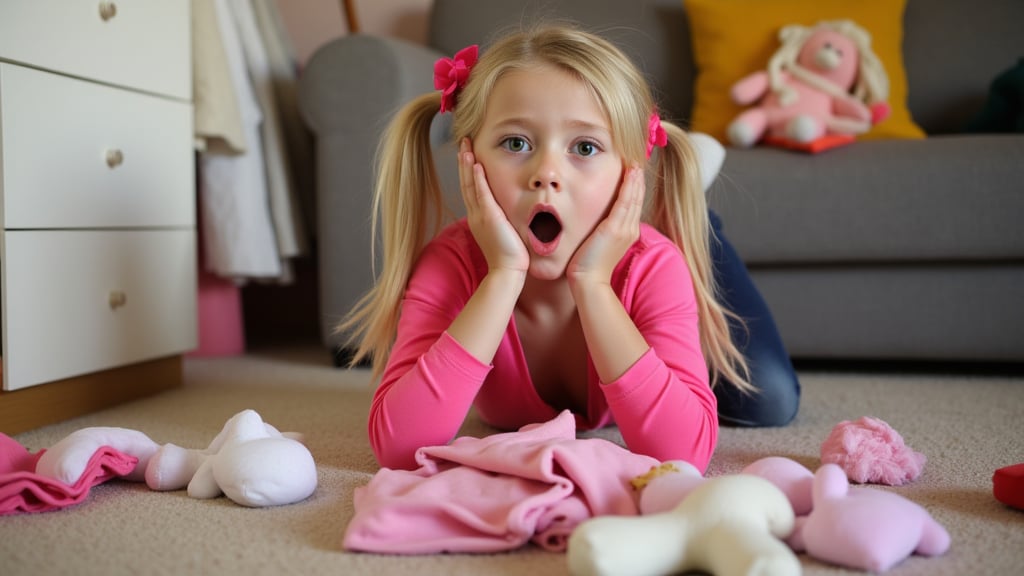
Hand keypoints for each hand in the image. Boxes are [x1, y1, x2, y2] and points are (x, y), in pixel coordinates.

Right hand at [458, 138, 529, 273]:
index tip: (468, 155)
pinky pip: (481, 193)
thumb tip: (510, 212)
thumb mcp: (504, 233)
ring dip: (468, 164)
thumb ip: (503, 220)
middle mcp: (476, 214)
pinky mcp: (489, 217)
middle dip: (464, 162)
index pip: (471, 189)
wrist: (507, 270)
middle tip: (463, 143)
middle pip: (466, 182)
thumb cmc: (510, 256)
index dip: (468, 171)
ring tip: (466, 147)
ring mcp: (480, 215)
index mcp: (478, 218)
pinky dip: (478, 178)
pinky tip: (476, 164)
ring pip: (470, 184)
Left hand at [567, 165, 644, 287]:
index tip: (633, 172)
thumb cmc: (587, 265)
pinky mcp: (615, 228)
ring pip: (633, 197)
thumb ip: (600, 230)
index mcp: (627, 232)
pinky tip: (631, 172)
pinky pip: (625, 201)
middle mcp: (629, 229)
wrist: (588, 281)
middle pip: (637, 198)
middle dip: (638, 180)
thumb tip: (594, 220)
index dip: (634, 188)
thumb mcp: (598, 243)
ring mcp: (624, 229)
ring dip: (635, 178)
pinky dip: (629, 186)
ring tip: (636, 162)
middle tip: (637, 161)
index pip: (633, 205)